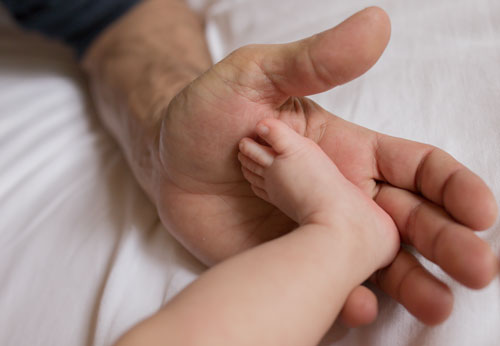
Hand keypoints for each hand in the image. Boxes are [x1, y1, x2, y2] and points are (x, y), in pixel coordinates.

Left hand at [154, 7, 497, 325]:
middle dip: (448, 243)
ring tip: (436, 306)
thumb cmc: (211, 112)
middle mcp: (340, 196)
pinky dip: (342, 297)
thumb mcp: (258, 75)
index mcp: (347, 151)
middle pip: (409, 222)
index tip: (481, 211)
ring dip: (410, 283)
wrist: (165, 157)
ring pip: (374, 261)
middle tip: (478, 270)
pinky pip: (320, 283)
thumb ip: (316, 60)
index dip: (453, 187)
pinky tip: (358, 307)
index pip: (418, 168)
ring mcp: (311, 233)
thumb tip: (377, 23)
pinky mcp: (281, 261)